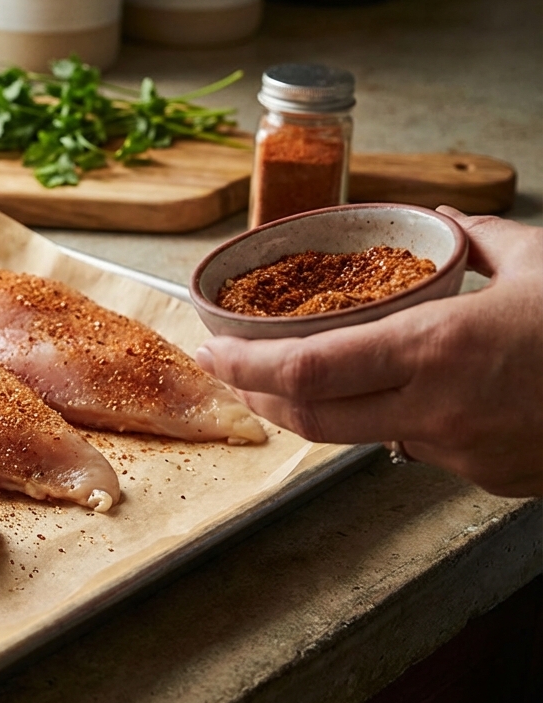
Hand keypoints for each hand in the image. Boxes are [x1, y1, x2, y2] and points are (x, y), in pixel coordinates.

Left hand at [195, 207, 542, 496]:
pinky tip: (411, 395)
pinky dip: (403, 423)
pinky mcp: (494, 481)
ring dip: (328, 411)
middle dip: (260, 397)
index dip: (242, 368)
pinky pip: (425, 450)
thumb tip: (440, 221)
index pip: (302, 373)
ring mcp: (466, 455)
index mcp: (437, 351)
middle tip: (232, 370)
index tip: (209, 350)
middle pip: (311, 420)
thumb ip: (479, 240)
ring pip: (365, 437)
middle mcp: (439, 411)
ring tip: (305, 376)